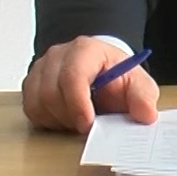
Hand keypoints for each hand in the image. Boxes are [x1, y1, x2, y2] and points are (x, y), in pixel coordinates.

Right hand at [22, 38, 158, 132]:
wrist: (102, 71)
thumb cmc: (117, 77)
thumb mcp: (138, 83)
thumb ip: (144, 97)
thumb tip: (146, 115)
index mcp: (85, 50)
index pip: (72, 76)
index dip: (78, 104)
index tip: (87, 124)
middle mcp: (58, 55)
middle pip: (50, 93)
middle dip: (69, 116)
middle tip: (86, 126)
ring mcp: (40, 69)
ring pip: (37, 103)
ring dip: (57, 120)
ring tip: (77, 120)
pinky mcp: (30, 84)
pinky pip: (30, 109)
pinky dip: (46, 121)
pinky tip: (64, 119)